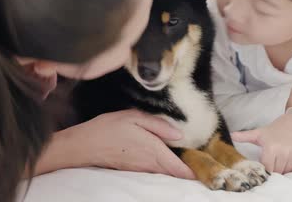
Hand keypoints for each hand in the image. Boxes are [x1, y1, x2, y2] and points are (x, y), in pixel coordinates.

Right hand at [61, 109, 194, 178]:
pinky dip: (163, 168)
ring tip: (189, 162)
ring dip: (176, 170)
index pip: (179, 168)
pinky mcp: (134, 170)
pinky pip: (154, 171)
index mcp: (153, 150)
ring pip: (165, 173)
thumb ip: (158, 126)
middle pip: (174, 173)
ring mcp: (141, 169)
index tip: (207, 169)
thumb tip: (179, 135)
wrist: (84, 145)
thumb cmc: (109, 128)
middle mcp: (150, 164)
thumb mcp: (134, 118)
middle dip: (189, 171)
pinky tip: (166, 160)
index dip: (194, 171)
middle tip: (203, 166)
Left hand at [231, 113, 291, 173]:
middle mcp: (284, 151)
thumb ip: (244, 136)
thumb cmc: (272, 132)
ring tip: (281, 157)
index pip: (267, 167)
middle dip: (274, 167)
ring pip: (287, 170)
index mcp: (271, 147)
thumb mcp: (258, 133)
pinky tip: (289, 157)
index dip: (265, 167)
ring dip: (284, 168)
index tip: (265, 162)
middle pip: (277, 170)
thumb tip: (230, 135)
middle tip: (274, 158)